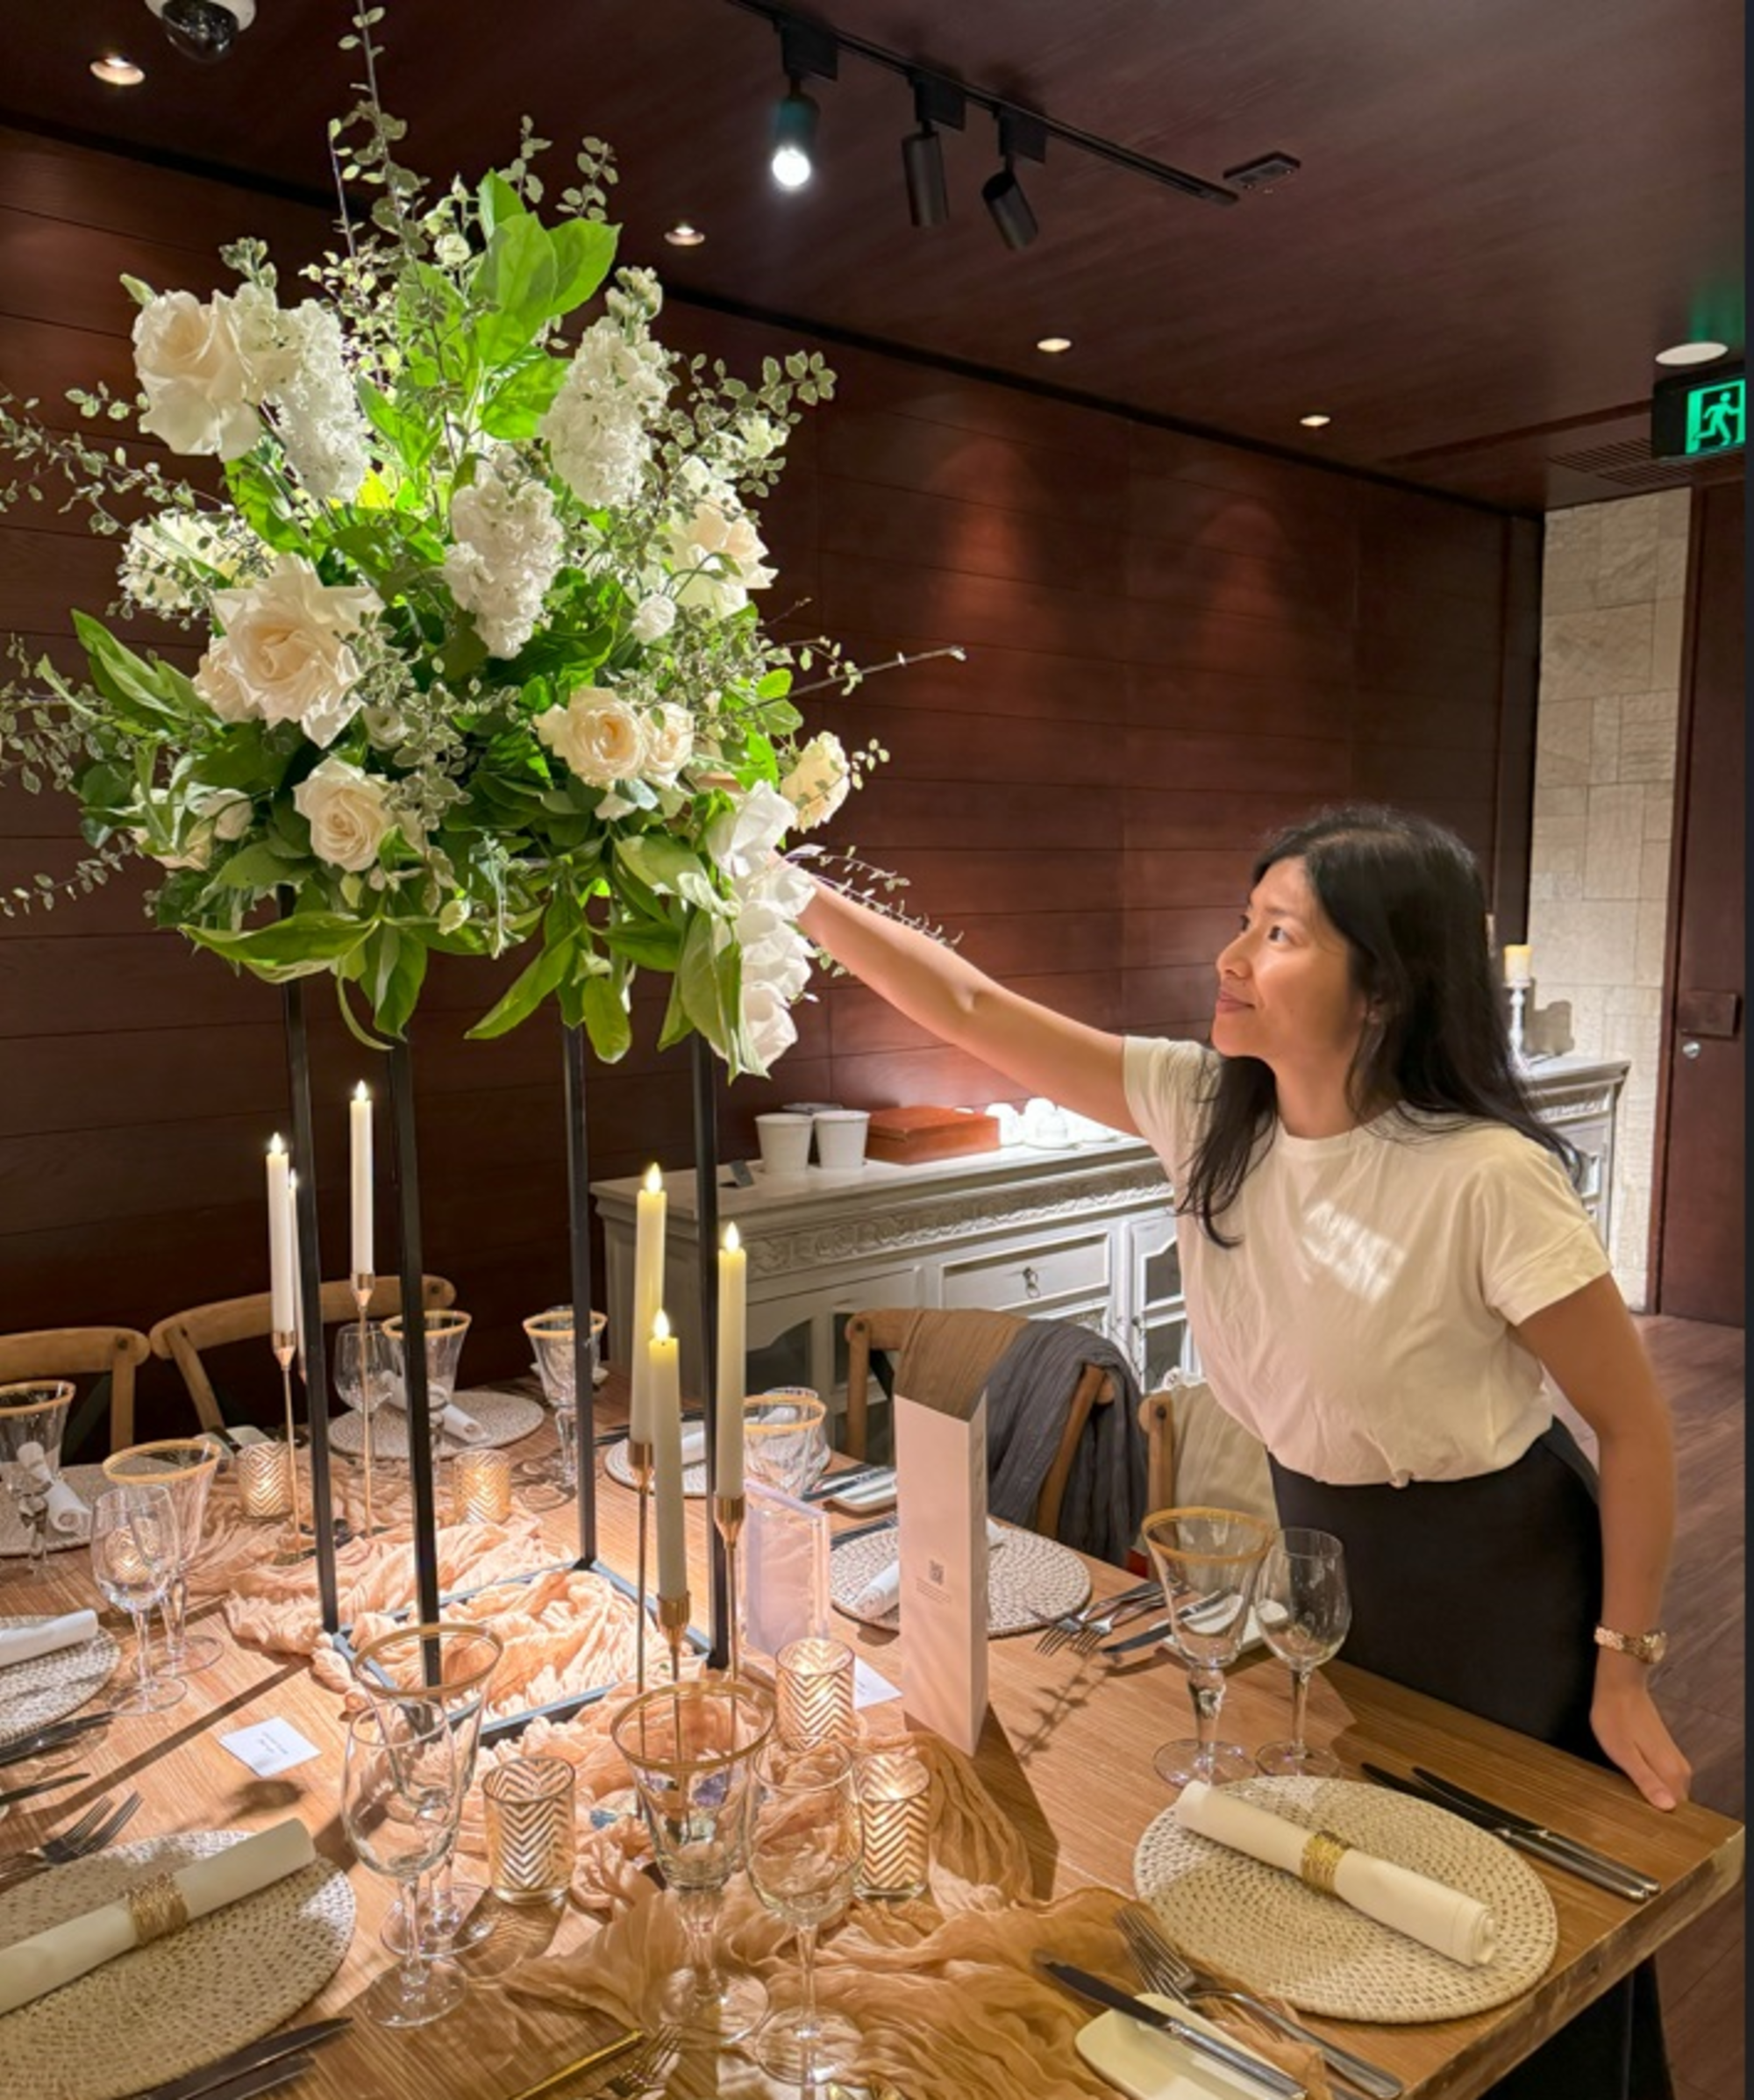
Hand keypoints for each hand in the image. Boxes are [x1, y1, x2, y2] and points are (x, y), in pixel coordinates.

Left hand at [1591, 1659, 1691, 1809]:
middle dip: (1653, 1808)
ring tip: (1626, 1792)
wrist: (1620, 1686)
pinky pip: (1664, 1778)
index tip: (1637, 1816)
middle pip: (1673, 1802)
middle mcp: (1680, 1769)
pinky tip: (1632, 1780)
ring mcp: (1674, 1759)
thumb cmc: (1616, 1717)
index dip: (1656, 1817)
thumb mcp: (1624, 1754)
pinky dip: (1651, 1783)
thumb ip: (1647, 1781)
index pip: (1675, 1811)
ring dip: (1651, 1795)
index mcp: (1673, 1773)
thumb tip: (1667, 1807)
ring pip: (1669, 1790)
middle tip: (1627, 1803)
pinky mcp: (1666, 1752)